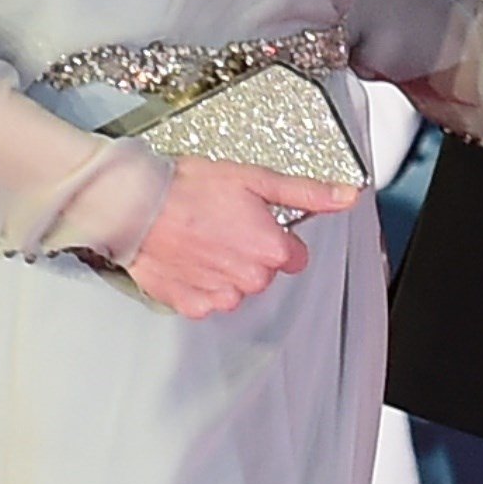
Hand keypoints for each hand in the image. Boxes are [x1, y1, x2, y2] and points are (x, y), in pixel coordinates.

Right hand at [122, 159, 360, 319]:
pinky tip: (186, 257)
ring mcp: (220, 296)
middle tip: (222, 224)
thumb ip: (306, 192)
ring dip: (224, 269)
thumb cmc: (188, 188)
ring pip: (236, 288)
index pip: (294, 255)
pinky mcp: (191, 305)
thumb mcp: (255, 179)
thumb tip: (347, 196)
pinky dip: (198, 282)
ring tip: (200, 238)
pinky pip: (207, 299)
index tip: (254, 222)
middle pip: (264, 272)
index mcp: (271, 250)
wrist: (135, 205)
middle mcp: (250, 279)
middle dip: (249, 252)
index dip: (276, 236)